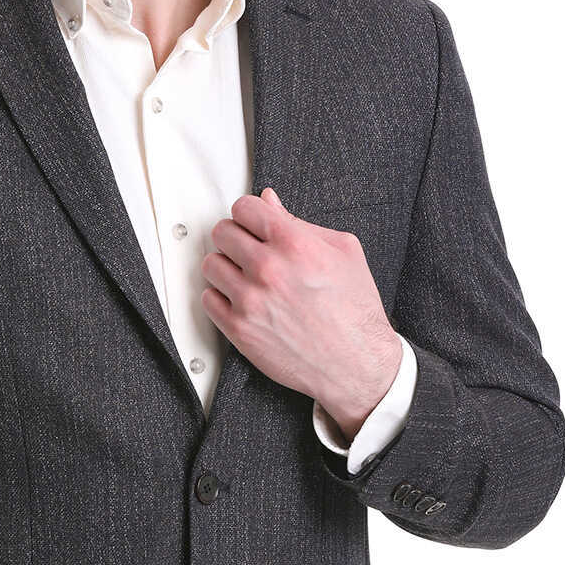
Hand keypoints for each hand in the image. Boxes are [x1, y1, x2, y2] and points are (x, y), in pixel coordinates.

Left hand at [201, 187, 401, 438]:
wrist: (356, 363)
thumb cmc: (355, 308)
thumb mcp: (343, 252)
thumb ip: (300, 223)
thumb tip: (268, 200)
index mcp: (295, 244)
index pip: (244, 207)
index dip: (249, 213)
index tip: (253, 224)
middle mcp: (269, 269)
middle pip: (222, 232)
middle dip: (235, 237)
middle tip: (248, 249)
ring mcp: (250, 300)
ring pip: (210, 264)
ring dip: (225, 267)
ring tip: (245, 276)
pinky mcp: (239, 329)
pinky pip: (208, 299)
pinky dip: (221, 297)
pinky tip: (241, 300)